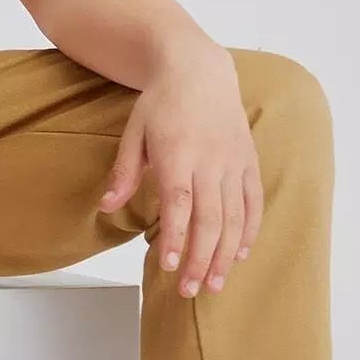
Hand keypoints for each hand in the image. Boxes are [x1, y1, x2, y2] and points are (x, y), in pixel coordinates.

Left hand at [98, 41, 262, 296]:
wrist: (199, 69)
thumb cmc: (161, 103)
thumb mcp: (134, 132)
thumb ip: (124, 171)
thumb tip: (106, 206)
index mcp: (178, 152)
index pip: (178, 202)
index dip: (175, 236)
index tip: (168, 265)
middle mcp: (210, 159)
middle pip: (209, 218)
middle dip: (200, 258)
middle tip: (188, 290)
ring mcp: (234, 161)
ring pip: (234, 216)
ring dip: (225, 253)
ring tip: (214, 284)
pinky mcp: (249, 160)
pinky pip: (253, 201)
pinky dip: (249, 229)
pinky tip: (240, 254)